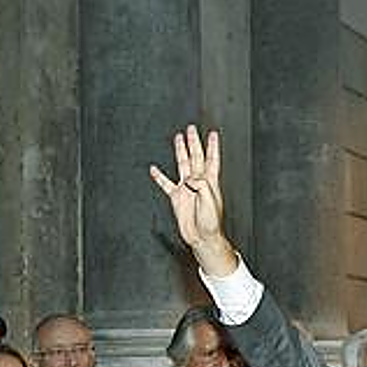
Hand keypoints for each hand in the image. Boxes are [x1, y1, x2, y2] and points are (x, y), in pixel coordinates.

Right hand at [149, 125, 236, 276]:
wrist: (202, 238)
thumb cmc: (211, 223)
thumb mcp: (210, 202)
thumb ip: (202, 186)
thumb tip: (190, 177)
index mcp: (210, 182)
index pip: (212, 160)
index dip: (212, 147)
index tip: (212, 134)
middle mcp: (198, 182)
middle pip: (196, 157)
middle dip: (194, 142)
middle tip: (191, 129)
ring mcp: (187, 189)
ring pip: (182, 165)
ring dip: (180, 151)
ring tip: (178, 138)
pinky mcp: (177, 198)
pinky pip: (166, 184)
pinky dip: (159, 176)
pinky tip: (154, 169)